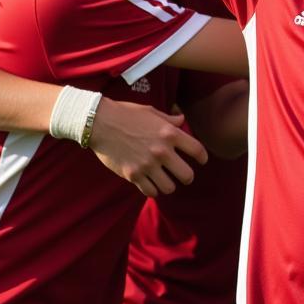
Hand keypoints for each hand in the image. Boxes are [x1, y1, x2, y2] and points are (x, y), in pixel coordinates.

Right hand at [88, 98, 208, 197]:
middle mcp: (161, 151)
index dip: (203, 157)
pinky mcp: (133, 175)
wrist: (100, 123)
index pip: (197, 150)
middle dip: (187, 177)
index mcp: (169, 133)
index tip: (202, 161)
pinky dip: (153, 189)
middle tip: (184, 175)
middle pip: (187, 175)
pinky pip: (150, 191)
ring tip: (165, 180)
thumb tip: (182, 120)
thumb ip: (169, 120)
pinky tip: (151, 183)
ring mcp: (147, 165)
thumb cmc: (127, 113)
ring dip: (169, 184)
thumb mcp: (152, 112)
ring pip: (169, 187)